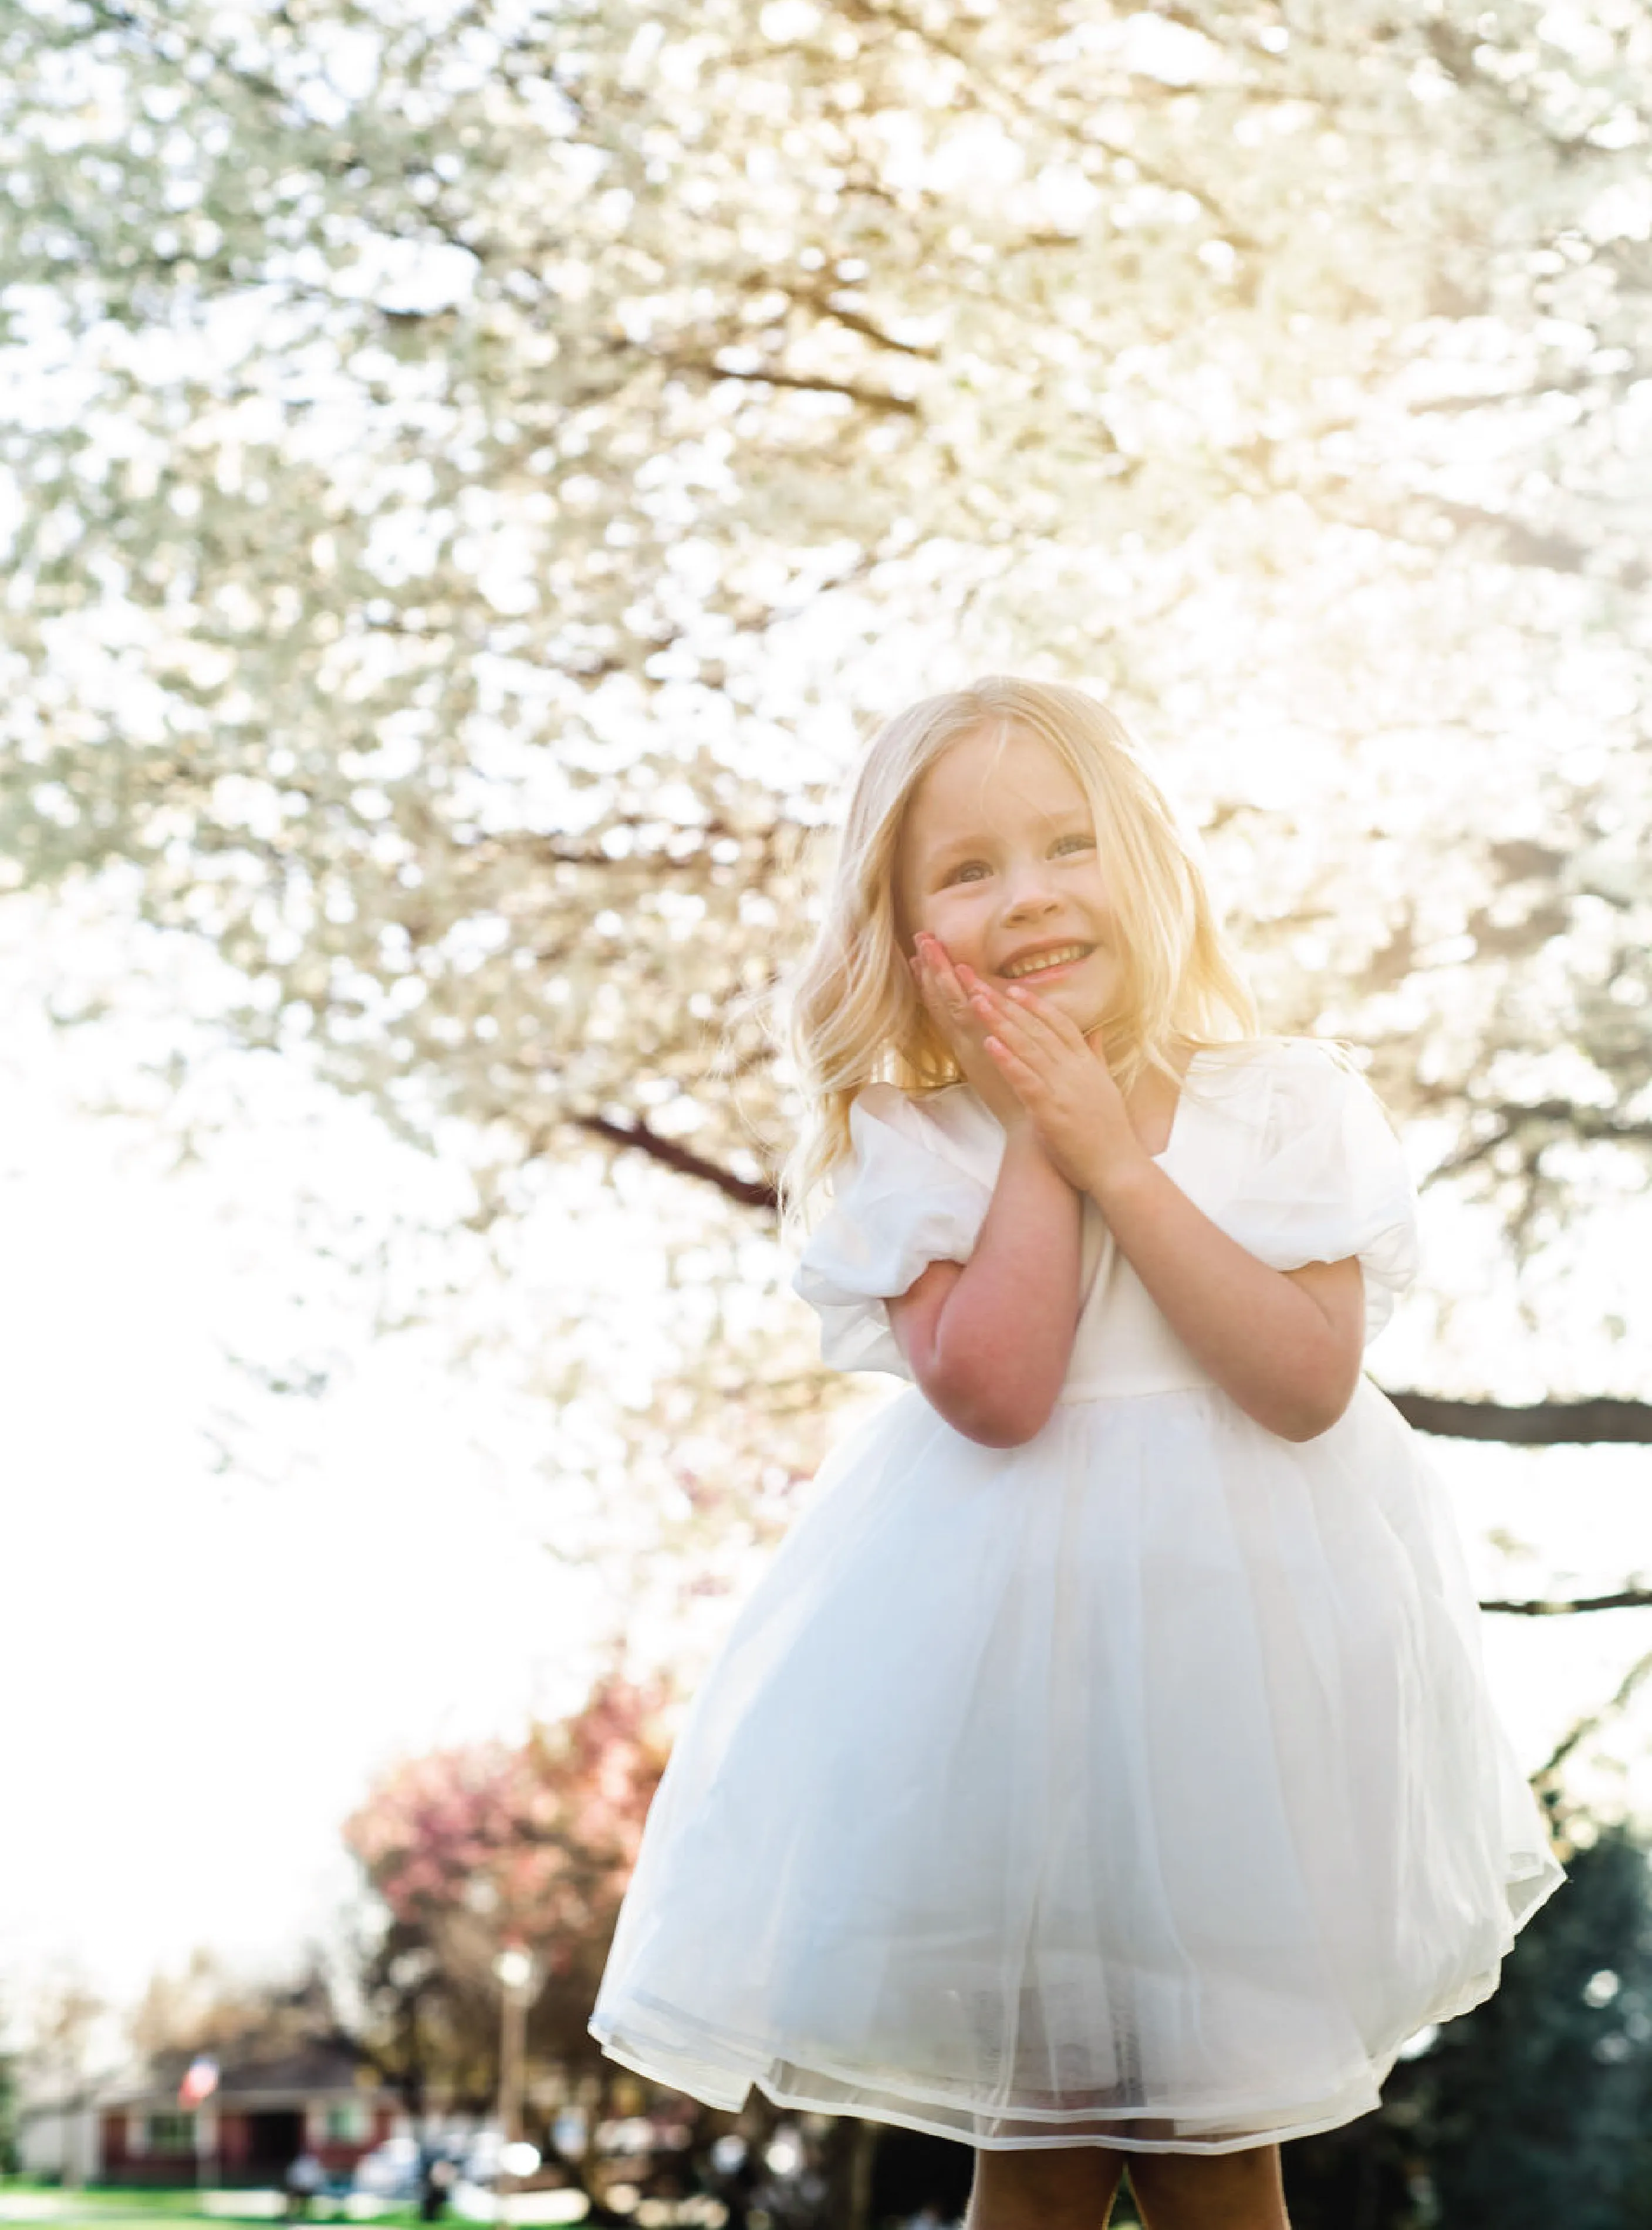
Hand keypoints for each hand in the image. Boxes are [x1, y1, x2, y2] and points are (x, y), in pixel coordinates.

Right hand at [907, 932, 1031, 1136]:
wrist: (1032, 1134)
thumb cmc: (1030, 1100)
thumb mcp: (1021, 1062)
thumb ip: (1016, 1039)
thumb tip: (1015, 1018)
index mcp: (979, 1040)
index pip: (955, 1002)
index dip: (941, 976)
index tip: (929, 952)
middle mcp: (970, 1042)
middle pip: (946, 998)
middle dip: (934, 966)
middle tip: (921, 937)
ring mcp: (974, 1048)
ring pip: (950, 1004)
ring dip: (938, 975)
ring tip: (923, 948)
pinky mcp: (981, 1057)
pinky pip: (962, 1022)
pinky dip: (952, 1002)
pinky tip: (947, 978)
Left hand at [964, 973, 1141, 1193]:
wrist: (1118, 1167)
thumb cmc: (1109, 1132)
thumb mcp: (1105, 1087)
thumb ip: (1096, 1057)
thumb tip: (1096, 1031)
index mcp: (1086, 1064)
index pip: (1060, 1024)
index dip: (1035, 1005)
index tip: (1013, 989)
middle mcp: (1075, 1070)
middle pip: (1038, 1029)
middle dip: (1008, 1005)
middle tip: (982, 985)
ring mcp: (1063, 1088)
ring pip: (1028, 1047)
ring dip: (1001, 1023)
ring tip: (977, 1003)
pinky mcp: (1051, 1110)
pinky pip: (1025, 1079)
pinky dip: (1007, 1060)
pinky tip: (989, 1044)